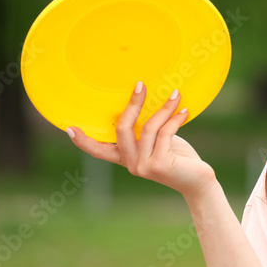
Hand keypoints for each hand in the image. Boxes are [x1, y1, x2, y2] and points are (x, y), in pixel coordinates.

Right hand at [66, 81, 216, 198]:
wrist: (198, 182)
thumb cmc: (179, 157)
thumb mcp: (158, 142)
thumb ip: (147, 129)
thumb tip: (144, 100)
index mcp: (126, 158)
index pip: (99, 150)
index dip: (84, 140)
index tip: (68, 128)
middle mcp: (131, 164)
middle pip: (122, 128)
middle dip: (132, 104)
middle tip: (141, 84)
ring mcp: (143, 166)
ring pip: (147, 128)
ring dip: (163, 108)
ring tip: (175, 94)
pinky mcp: (159, 165)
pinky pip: (165, 133)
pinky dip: (175, 119)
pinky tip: (184, 111)